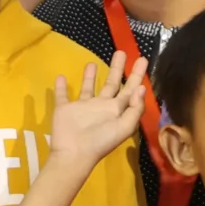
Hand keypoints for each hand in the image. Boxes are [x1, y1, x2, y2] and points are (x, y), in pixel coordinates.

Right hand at [48, 52, 147, 167]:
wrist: (74, 153)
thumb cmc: (101, 141)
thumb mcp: (124, 126)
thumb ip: (134, 108)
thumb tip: (141, 88)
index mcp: (116, 110)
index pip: (130, 89)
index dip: (137, 75)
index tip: (143, 59)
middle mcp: (101, 106)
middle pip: (111, 83)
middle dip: (117, 68)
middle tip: (122, 52)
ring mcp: (82, 107)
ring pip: (88, 87)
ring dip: (90, 76)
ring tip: (92, 62)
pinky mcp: (65, 109)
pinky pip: (62, 95)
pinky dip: (61, 87)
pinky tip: (61, 77)